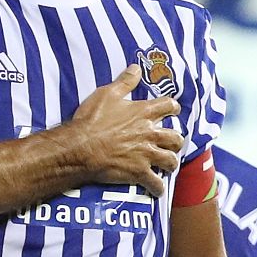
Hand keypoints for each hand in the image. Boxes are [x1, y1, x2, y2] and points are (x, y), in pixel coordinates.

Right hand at [62, 64, 183, 196]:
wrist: (80, 147)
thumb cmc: (91, 119)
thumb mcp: (107, 94)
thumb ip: (125, 82)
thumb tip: (136, 67)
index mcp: (144, 113)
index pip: (169, 106)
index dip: (173, 108)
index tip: (173, 110)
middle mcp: (150, 133)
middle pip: (176, 138)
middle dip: (175, 141)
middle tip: (171, 143)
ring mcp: (146, 154)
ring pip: (170, 160)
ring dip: (170, 163)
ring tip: (167, 164)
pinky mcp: (139, 172)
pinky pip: (155, 183)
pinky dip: (157, 188)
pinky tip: (156, 189)